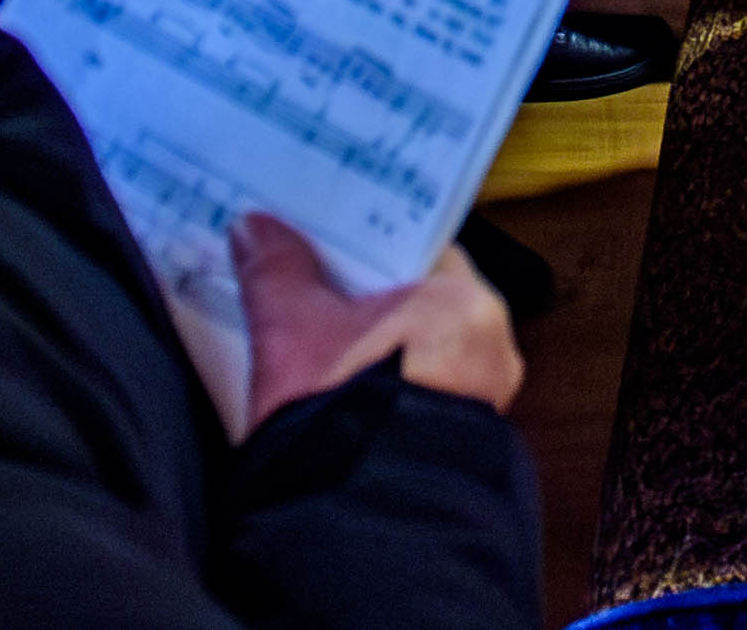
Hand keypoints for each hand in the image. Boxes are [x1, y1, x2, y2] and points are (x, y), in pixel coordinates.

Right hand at [235, 214, 523, 430]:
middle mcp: (490, 348)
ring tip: (313, 331)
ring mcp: (477, 401)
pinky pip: (415, 394)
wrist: (355, 518)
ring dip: (370, 343)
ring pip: (416, 350)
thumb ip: (275, 270)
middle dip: (363, 294)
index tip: (331, 229)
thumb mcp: (291, 329)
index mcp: (467, 302)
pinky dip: (379, 385)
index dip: (367, 236)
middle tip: (312, 275)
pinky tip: (334, 388)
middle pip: (416, 300)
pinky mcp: (452, 444)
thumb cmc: (341, 417)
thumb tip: (257, 229)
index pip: (418, 246)